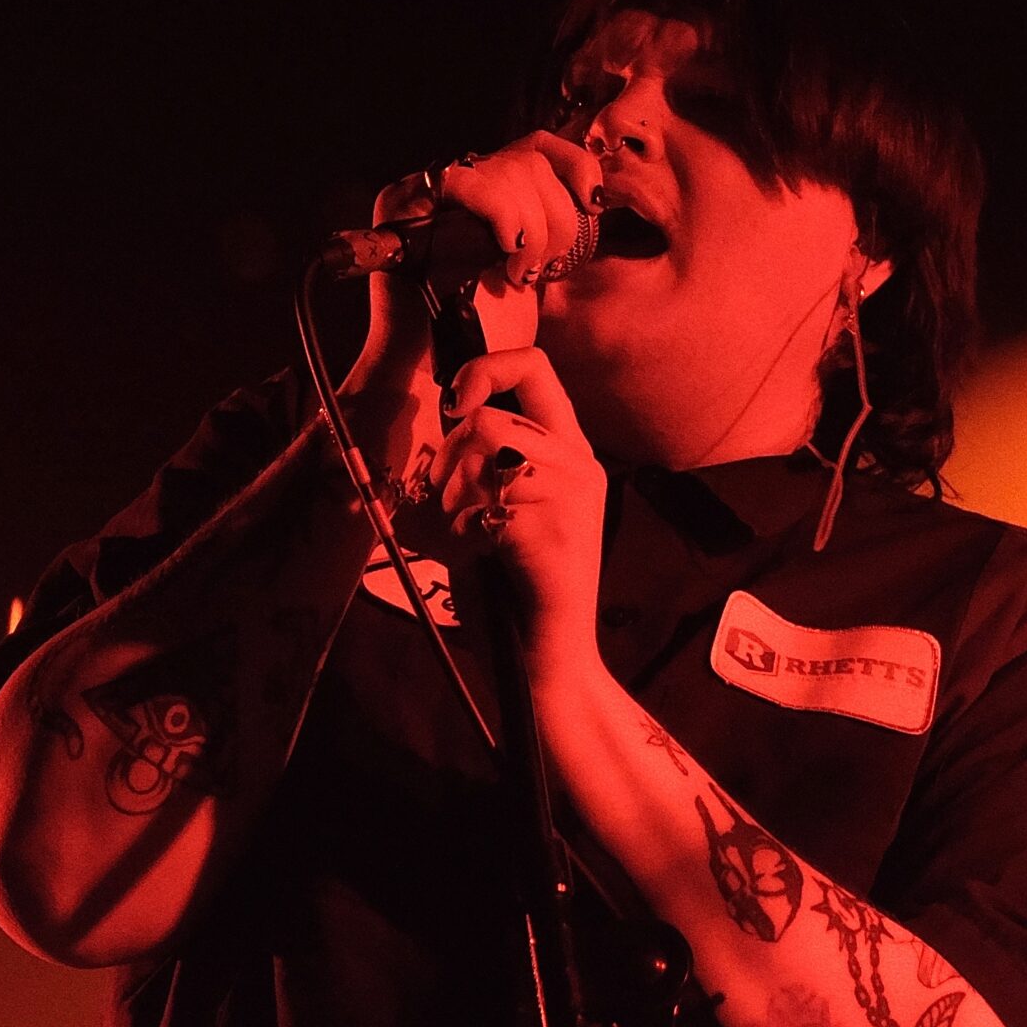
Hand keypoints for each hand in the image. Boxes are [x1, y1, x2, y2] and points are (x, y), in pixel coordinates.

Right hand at [351, 131, 603, 380]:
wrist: (430, 371)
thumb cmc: (483, 332)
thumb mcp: (530, 268)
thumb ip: (547, 227)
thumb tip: (592, 197)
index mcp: (486, 189)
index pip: (540, 146)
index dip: (576, 165)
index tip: (594, 204)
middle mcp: (454, 180)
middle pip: (528, 158)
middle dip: (556, 215)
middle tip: (542, 268)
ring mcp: (424, 187)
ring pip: (506, 168)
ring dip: (531, 226)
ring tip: (519, 272)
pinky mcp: (403, 202)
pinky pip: (466, 183)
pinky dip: (501, 214)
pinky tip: (505, 253)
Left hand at [428, 345, 608, 665]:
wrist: (546, 659)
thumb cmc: (510, 586)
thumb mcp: (499, 505)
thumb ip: (485, 458)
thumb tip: (448, 415)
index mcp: (568, 450)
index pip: (534, 367)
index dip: (485, 369)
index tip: (453, 403)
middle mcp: (579, 464)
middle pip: (488, 418)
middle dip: (447, 461)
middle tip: (447, 504)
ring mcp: (574, 496)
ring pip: (482, 454)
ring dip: (452, 499)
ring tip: (466, 535)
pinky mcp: (557, 529)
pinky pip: (483, 503)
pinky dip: (463, 532)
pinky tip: (481, 558)